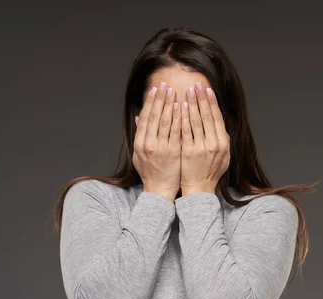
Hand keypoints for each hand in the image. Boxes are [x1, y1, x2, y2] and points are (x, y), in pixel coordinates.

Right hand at [133, 81, 181, 201]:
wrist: (160, 189)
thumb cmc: (151, 171)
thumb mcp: (139, 153)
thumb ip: (140, 134)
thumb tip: (139, 116)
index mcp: (139, 143)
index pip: (145, 117)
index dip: (150, 102)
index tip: (155, 90)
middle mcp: (148, 144)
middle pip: (155, 117)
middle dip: (160, 99)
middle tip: (165, 85)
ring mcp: (161, 148)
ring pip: (166, 122)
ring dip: (170, 105)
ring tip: (174, 91)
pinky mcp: (174, 152)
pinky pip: (177, 131)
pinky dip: (179, 118)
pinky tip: (183, 108)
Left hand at [180, 82, 229, 195]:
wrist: (199, 188)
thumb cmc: (211, 171)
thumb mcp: (224, 155)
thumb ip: (221, 138)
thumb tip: (218, 121)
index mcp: (223, 143)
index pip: (217, 118)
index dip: (212, 103)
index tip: (208, 90)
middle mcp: (213, 144)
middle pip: (206, 116)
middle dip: (201, 99)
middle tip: (196, 85)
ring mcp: (200, 148)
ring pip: (195, 121)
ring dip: (191, 104)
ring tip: (187, 91)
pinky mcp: (187, 152)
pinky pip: (184, 131)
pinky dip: (182, 118)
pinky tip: (179, 107)